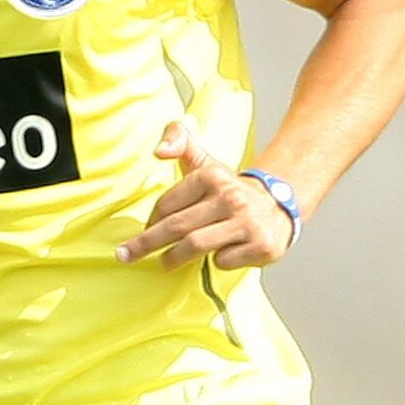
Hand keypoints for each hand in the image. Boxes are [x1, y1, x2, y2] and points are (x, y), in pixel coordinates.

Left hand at [115, 121, 294, 270]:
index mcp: (212, 176)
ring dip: (173, 258)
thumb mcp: (206, 162)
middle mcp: (230, 197)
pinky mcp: (261, 245)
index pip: (168, 204)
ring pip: (196, 245)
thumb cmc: (229, 191)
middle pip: (177, 226)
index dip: (150, 222)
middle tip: (125, 256)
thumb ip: (180, 141)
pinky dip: (215, 263)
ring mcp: (247, 222)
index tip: (143, 232)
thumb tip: (160, 151)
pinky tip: (219, 255)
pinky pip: (223, 262)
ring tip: (164, 263)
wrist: (279, 206)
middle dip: (145, 244)